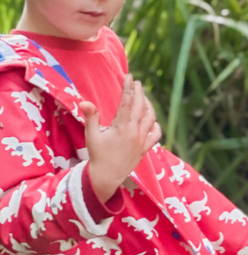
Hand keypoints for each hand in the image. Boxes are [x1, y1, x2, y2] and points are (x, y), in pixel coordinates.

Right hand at [80, 75, 161, 202]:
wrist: (106, 178)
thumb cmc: (97, 155)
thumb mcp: (91, 136)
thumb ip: (91, 117)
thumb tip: (84, 101)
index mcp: (122, 127)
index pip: (127, 102)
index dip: (128, 87)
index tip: (128, 76)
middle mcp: (135, 132)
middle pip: (141, 106)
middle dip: (139, 92)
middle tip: (136, 82)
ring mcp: (142, 141)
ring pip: (150, 118)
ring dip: (148, 105)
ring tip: (143, 97)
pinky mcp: (145, 148)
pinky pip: (156, 134)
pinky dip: (155, 124)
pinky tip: (151, 118)